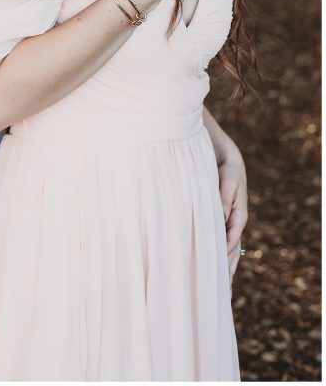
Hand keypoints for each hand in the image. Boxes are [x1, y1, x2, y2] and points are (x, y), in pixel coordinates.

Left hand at [217, 144, 247, 285]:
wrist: (222, 154)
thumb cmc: (225, 166)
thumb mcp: (227, 177)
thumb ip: (225, 195)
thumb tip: (222, 216)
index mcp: (238, 213)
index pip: (232, 238)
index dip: (225, 254)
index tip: (219, 269)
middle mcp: (234, 222)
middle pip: (232, 252)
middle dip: (227, 272)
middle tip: (223, 297)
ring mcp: (228, 224)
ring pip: (228, 252)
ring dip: (224, 271)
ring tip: (221, 295)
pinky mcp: (220, 222)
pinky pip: (220, 245)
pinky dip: (218, 259)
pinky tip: (213, 272)